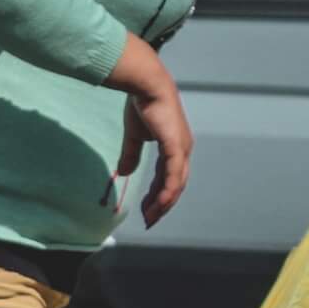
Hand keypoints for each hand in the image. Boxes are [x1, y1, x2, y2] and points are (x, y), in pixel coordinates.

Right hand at [107, 35, 190, 228]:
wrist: (147, 86)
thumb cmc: (141, 106)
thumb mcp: (134, 136)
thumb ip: (131, 155)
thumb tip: (125, 172)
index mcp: (175, 147)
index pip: (169, 177)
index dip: (158, 195)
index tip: (146, 209)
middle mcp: (183, 150)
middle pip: (175, 185)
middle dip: (162, 205)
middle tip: (149, 220)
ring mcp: (182, 149)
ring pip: (176, 185)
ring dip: (164, 203)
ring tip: (151, 217)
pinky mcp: (176, 147)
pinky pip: (173, 176)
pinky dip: (166, 192)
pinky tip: (158, 205)